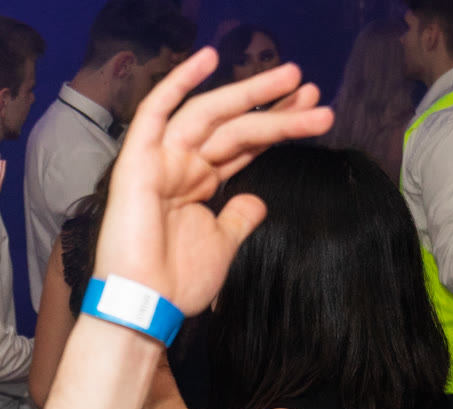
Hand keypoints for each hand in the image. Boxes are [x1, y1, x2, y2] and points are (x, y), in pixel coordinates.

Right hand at [90, 48, 333, 316]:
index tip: (314, 111)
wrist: (145, 307)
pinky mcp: (137, 162)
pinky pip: (154, 113)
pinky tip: (208, 58)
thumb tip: (258, 201)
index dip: (277, 125)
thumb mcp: (222, 246)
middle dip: (275, 108)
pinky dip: (177, 83)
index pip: (243, 144)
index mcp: (198, 184)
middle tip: (315, 91)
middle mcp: (180, 166)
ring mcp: (159, 161)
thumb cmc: (177, 282)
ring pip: (209, 116)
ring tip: (293, 78)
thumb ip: (238, 218)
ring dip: (250, 94)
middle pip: (234, 126)